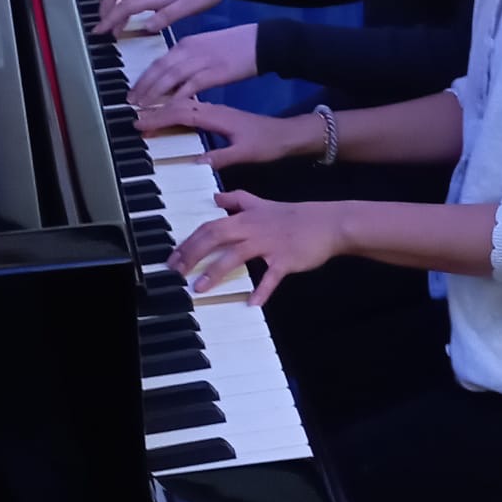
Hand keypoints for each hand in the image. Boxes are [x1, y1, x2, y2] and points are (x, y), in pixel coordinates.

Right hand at [93, 0, 238, 35]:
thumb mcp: (189, 7)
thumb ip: (166, 17)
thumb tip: (145, 28)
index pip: (125, 7)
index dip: (110, 20)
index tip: (99, 32)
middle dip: (105, 8)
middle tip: (103, 26)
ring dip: (115, 5)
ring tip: (116, 24)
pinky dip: (127, 2)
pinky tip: (133, 14)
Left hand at [128, 24, 258, 105]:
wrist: (261, 41)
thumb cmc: (236, 46)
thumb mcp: (206, 48)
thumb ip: (189, 60)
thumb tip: (175, 77)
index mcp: (186, 44)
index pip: (158, 62)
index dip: (143, 78)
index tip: (134, 91)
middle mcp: (188, 51)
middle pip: (159, 70)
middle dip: (143, 87)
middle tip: (131, 102)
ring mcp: (200, 61)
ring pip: (169, 78)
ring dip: (154, 93)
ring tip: (143, 107)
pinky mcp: (214, 73)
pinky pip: (190, 87)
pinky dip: (177, 97)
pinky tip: (169, 108)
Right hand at [136, 97, 294, 168]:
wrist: (286, 135)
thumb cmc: (267, 144)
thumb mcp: (246, 153)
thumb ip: (222, 157)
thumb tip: (195, 162)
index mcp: (217, 116)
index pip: (181, 114)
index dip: (159, 118)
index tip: (140, 124)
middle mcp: (213, 110)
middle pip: (178, 106)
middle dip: (154, 111)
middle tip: (132, 118)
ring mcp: (215, 111)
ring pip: (183, 106)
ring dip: (162, 108)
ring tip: (143, 115)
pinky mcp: (218, 115)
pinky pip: (190, 109)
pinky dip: (174, 111)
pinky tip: (167, 116)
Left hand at [168, 191, 344, 304]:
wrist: (328, 223)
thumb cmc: (295, 216)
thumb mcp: (263, 203)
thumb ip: (238, 200)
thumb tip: (216, 197)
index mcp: (246, 217)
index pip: (210, 226)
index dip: (189, 240)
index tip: (174, 257)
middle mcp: (253, 229)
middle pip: (215, 237)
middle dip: (192, 254)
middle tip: (176, 272)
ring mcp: (269, 244)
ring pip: (235, 256)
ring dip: (215, 272)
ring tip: (199, 289)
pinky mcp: (286, 260)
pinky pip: (271, 277)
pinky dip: (261, 290)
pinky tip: (251, 303)